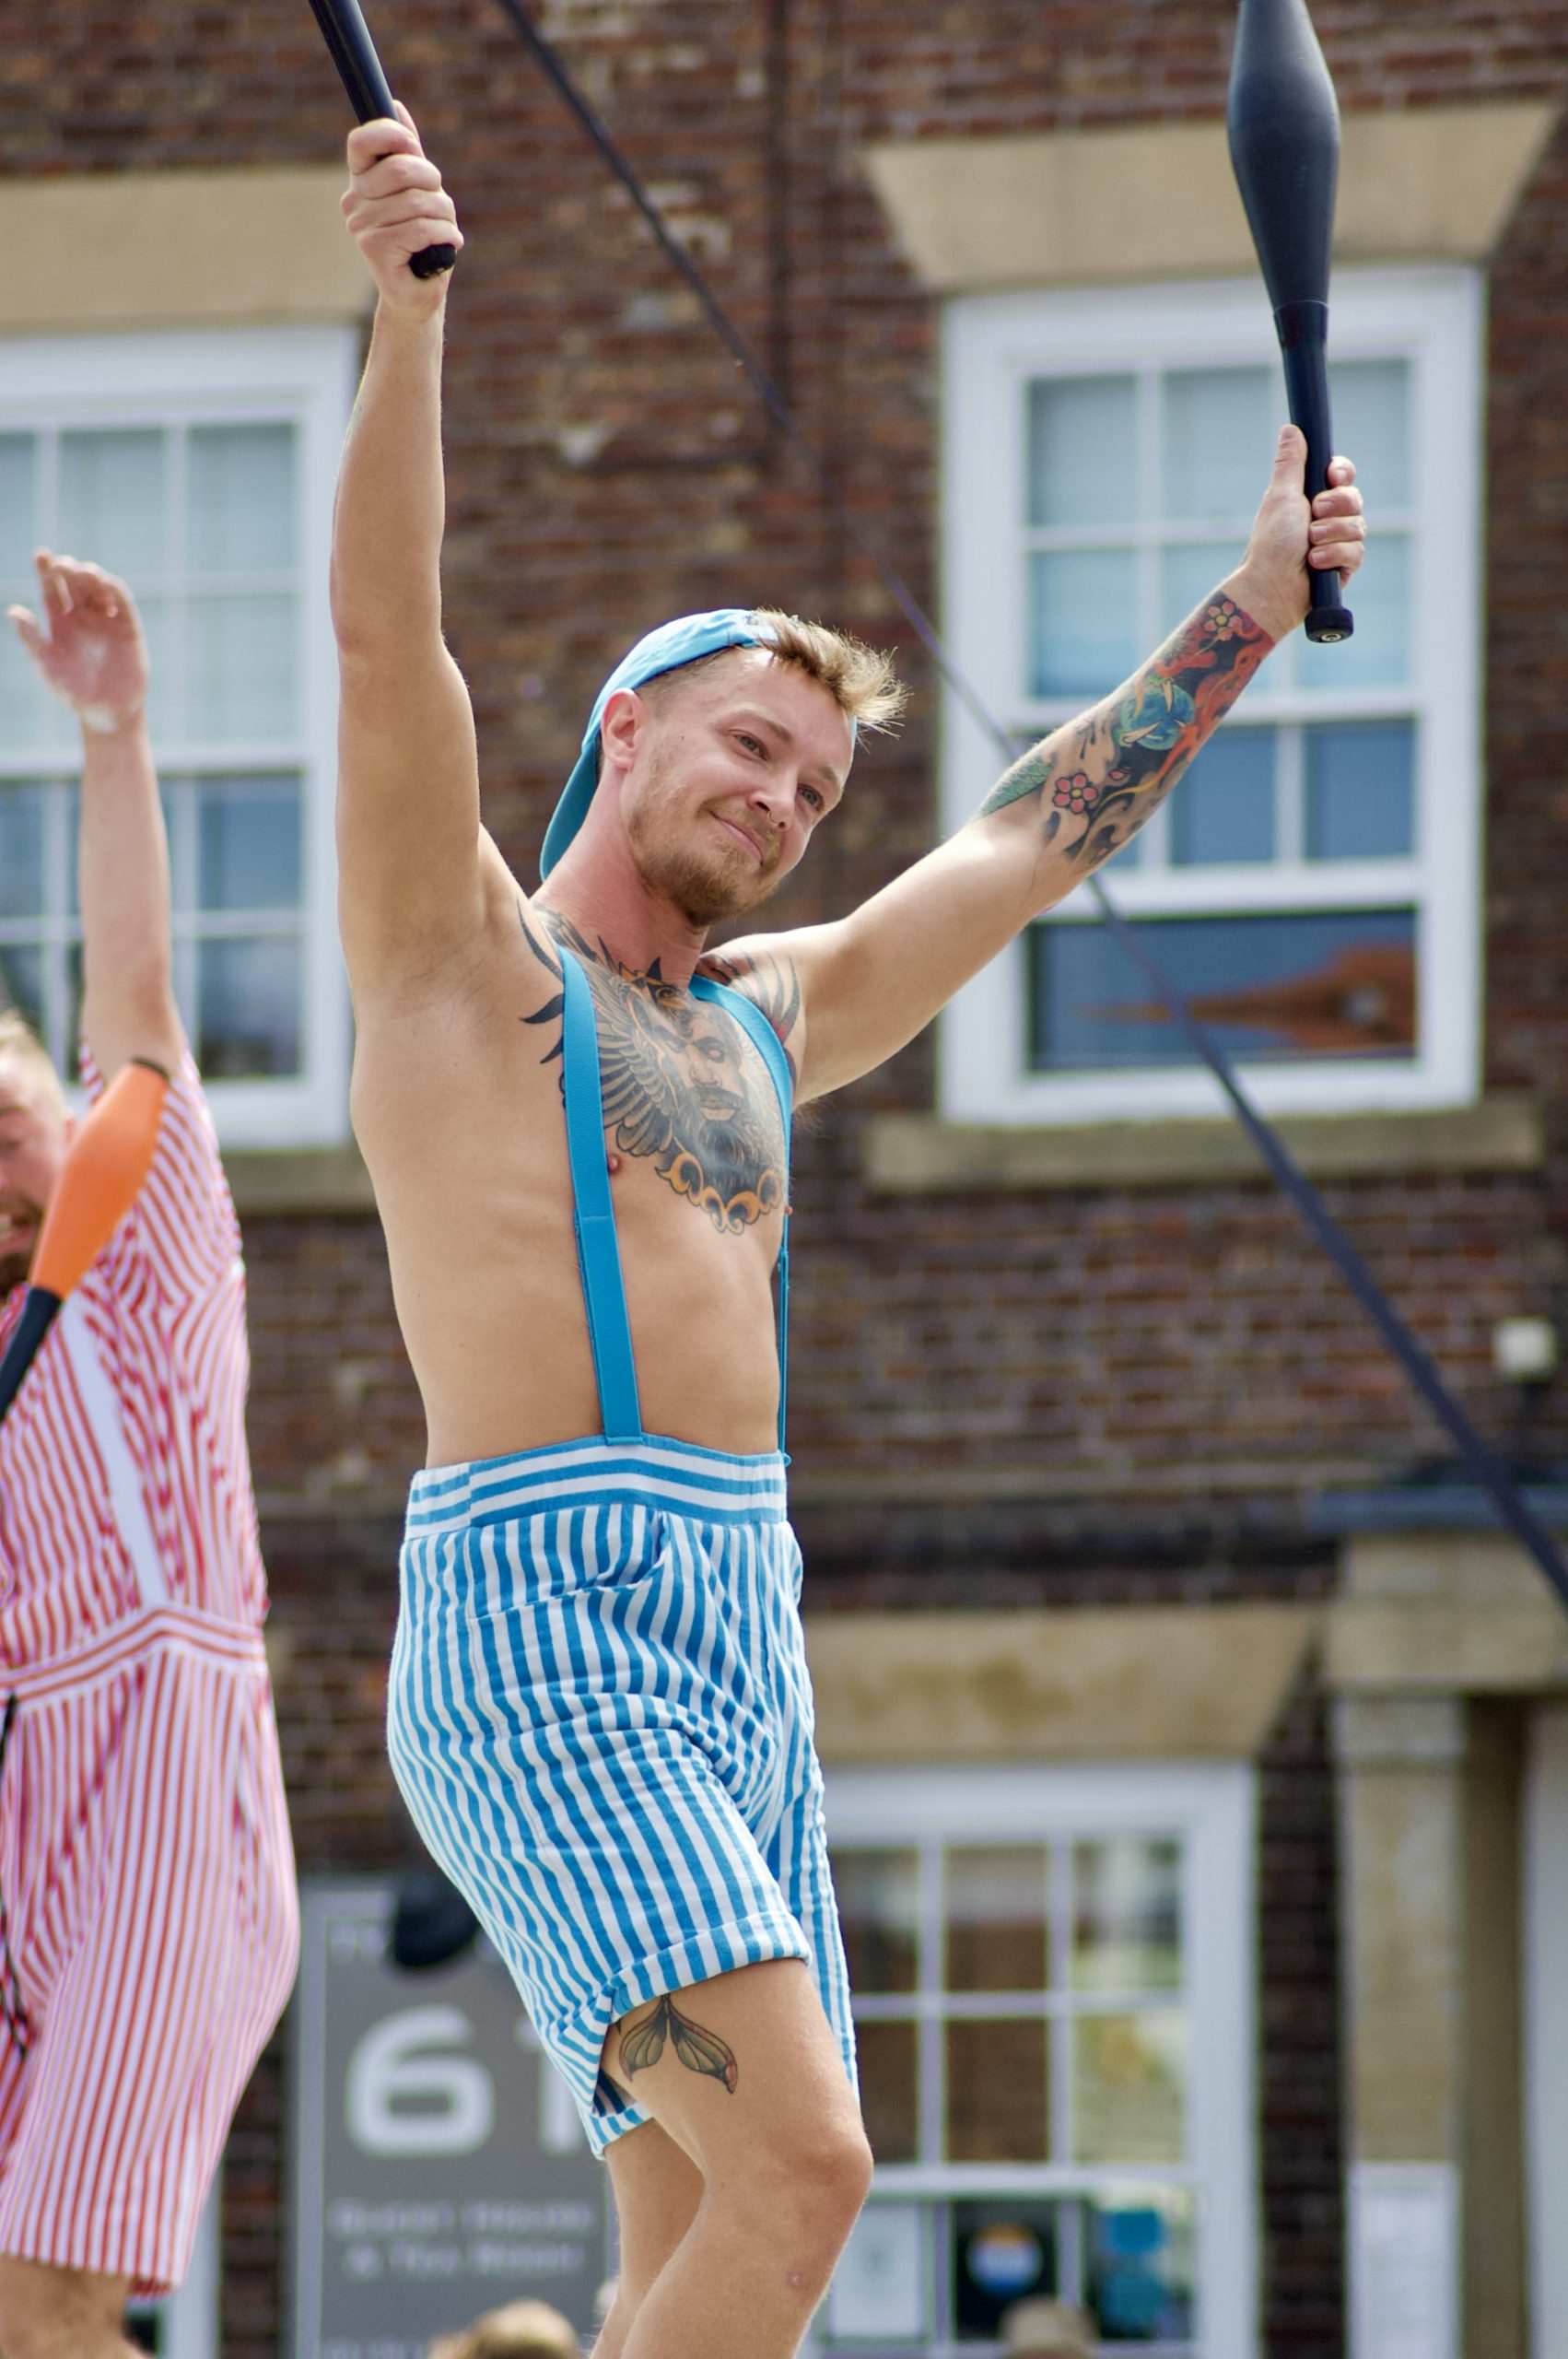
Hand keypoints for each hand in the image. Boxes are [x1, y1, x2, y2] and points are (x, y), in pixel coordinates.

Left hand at [7, 551, 148, 732]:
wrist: (107, 712)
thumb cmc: (72, 692)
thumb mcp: (47, 665)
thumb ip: (31, 639)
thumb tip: (13, 611)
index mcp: (59, 622)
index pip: (51, 589)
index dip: (45, 570)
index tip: (41, 555)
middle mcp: (82, 617)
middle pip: (74, 582)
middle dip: (69, 570)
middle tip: (63, 566)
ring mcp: (106, 620)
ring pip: (98, 587)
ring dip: (91, 575)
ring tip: (82, 572)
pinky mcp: (128, 627)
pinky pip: (122, 602)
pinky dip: (114, 589)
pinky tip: (105, 582)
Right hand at [341, 103, 462, 314]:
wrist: (418, 293)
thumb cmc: (420, 241)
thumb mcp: (417, 190)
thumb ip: (406, 152)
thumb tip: (396, 107)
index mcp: (360, 181)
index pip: (361, 142)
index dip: (390, 135)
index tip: (412, 146)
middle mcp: (353, 202)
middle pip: (400, 169)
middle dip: (433, 181)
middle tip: (441, 202)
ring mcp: (361, 227)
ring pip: (418, 201)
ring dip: (445, 215)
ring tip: (446, 229)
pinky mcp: (375, 250)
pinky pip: (422, 229)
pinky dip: (446, 235)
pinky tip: (447, 245)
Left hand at [1227, 425, 1366, 641]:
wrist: (1270, 586)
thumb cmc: (1271, 543)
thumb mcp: (1281, 496)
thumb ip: (1291, 463)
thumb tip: (1292, 428)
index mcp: (1313, 498)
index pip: (1343, 475)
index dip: (1342, 473)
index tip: (1331, 476)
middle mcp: (1329, 518)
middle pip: (1355, 497)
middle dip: (1335, 506)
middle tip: (1313, 516)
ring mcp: (1339, 542)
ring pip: (1358, 526)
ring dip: (1331, 535)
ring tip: (1309, 547)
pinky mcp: (1345, 566)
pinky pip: (1357, 552)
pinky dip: (1335, 556)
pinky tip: (1316, 564)